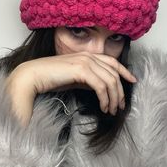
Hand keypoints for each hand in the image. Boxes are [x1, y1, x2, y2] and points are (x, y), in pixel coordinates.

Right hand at [5, 51, 136, 125]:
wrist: (34, 76)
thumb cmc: (51, 78)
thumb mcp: (74, 78)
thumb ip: (88, 78)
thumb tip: (100, 86)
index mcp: (87, 56)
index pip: (112, 61)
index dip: (124, 71)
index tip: (132, 80)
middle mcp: (88, 56)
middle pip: (114, 73)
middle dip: (120, 91)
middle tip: (120, 106)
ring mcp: (85, 61)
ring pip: (110, 80)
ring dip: (114, 98)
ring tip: (111, 110)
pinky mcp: (81, 70)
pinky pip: (101, 86)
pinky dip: (105, 98)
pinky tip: (103, 107)